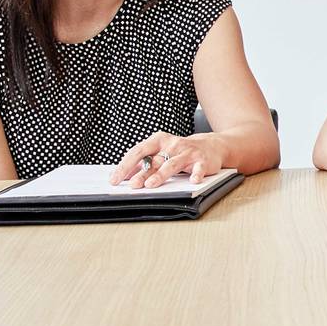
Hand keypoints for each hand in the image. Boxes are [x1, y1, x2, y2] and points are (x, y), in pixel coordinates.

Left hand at [111, 131, 228, 188]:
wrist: (211, 145)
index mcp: (158, 141)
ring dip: (161, 174)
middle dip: (142, 173)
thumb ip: (144, 163)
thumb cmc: (181, 151)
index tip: (115, 179)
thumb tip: (123, 175)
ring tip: (151, 185)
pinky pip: (198, 168)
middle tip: (132, 185)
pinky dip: (196, 174)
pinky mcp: (203, 160)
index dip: (125, 166)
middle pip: (154, 160)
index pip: (138, 151)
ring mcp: (188, 152)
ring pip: (172, 164)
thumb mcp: (161, 153)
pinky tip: (193, 181)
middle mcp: (172, 144)